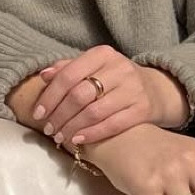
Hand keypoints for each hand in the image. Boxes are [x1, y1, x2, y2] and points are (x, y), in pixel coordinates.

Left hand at [32, 48, 187, 147]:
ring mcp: (133, 89)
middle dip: (59, 115)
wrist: (156, 90)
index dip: (50, 97)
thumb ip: (68, 68)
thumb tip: (43, 75)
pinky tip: (79, 140)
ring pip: (94, 112)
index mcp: (103, 54)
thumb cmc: (116, 80)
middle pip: (79, 95)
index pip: (68, 75)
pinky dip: (92, 134)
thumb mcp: (94, 67)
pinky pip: (113, 124)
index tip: (38, 114)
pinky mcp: (143, 109)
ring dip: (72, 127)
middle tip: (49, 129)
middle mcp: (119, 69)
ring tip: (61, 137)